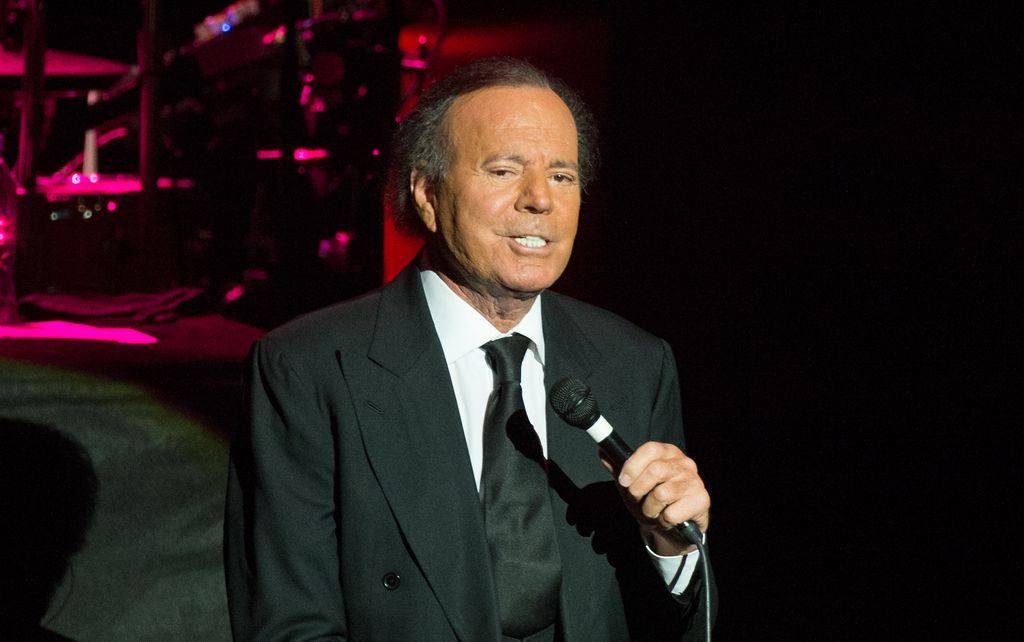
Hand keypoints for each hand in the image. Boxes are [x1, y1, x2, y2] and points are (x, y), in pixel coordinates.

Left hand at [601, 441, 710, 555]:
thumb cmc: (652, 501)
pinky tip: (668, 520)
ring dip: (650, 509)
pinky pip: (672, 513)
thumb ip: (618, 468)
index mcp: (667, 453)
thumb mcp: (632, 484)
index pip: (650, 449)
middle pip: (655, 471)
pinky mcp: (702, 500)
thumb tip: (602, 452)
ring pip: (662, 494)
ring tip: (653, 512)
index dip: (633, 465)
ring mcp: (695, 481)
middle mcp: (684, 463)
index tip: (623, 481)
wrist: (672, 528)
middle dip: (639, 491)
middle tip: (639, 500)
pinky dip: (664, 521)